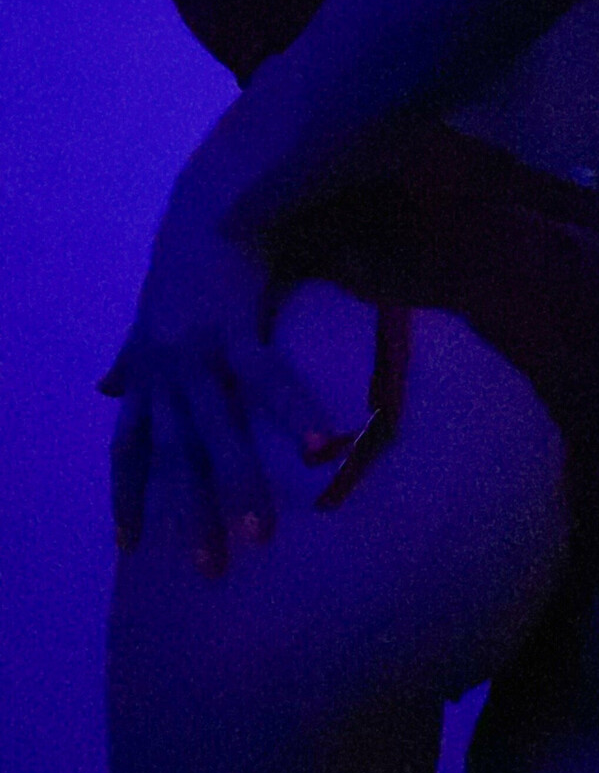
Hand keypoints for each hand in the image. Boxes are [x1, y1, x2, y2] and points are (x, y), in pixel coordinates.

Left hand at [99, 192, 342, 576]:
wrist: (210, 205)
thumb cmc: (188, 266)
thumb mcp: (149, 319)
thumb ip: (130, 357)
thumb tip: (105, 387)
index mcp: (146, 373)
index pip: (128, 446)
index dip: (127, 495)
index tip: (129, 545)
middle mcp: (163, 371)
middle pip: (172, 455)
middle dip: (186, 513)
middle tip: (208, 567)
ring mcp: (195, 352)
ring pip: (215, 431)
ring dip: (236, 484)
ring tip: (260, 533)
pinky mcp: (233, 328)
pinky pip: (266, 379)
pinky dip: (292, 413)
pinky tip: (319, 448)